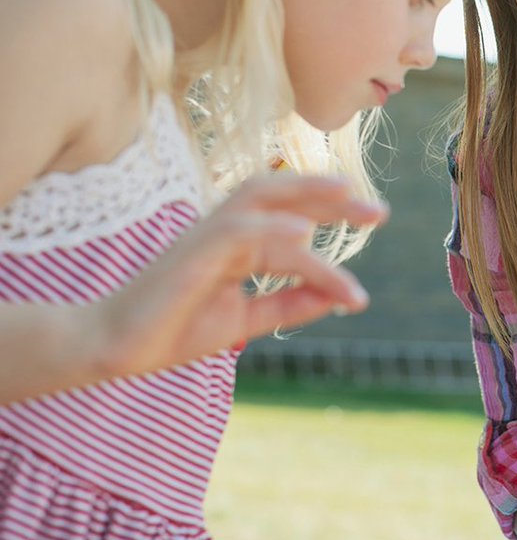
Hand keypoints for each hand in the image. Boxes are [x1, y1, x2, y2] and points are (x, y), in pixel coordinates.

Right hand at [93, 174, 388, 377]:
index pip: (290, 212)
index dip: (331, 208)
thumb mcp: (245, 319)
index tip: (375, 216)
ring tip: (353, 208)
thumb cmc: (172, 329)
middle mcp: (223, 228)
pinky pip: (241, 233)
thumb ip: (289, 304)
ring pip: (268, 212)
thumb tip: (337, 297)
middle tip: (379, 210)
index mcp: (236, 240)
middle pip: (280, 192)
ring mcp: (206, 237)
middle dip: (330, 195)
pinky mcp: (192, 254)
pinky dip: (276, 234)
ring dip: (312, 207)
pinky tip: (306, 240)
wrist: (114, 348)